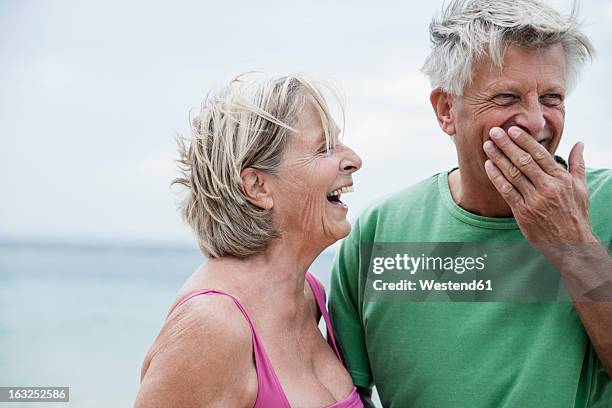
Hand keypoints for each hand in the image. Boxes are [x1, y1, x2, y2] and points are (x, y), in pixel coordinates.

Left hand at [483, 126, 595, 242]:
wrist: (570, 244)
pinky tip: (488, 166)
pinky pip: (506, 191)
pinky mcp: (522, 213)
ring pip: (513, 174)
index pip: (540, 154)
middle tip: (493, 131)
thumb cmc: (575, 214)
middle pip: (523, 161)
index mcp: (561, 179)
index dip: (524, 141)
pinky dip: (496, 177)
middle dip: (507, 145)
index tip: (512, 129)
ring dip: (498, 158)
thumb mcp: (581, 188)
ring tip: (487, 146)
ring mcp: (534, 200)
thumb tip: (579, 143)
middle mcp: (548, 188)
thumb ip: (577, 164)